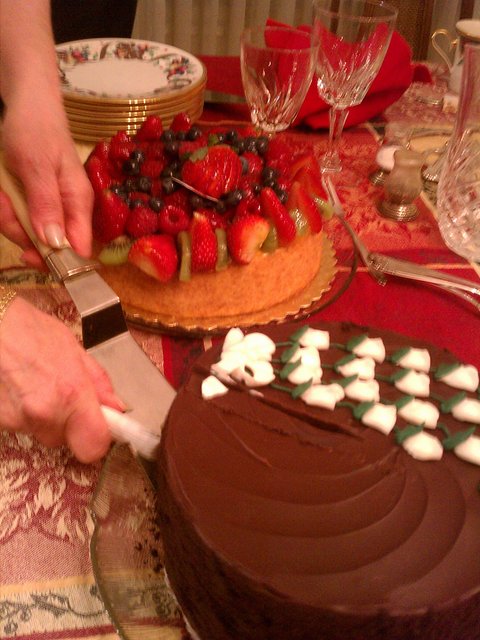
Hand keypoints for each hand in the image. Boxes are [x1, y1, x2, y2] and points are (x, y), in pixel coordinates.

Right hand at [0, 297, 121, 462]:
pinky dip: (21, 412)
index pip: (93, 447)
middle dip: (67, 421)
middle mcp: (44, 414)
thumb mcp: (73, 348)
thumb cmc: (28, 330)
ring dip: (43, 415)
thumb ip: (99, 383)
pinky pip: (20, 425)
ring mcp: (16, 421)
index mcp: (71, 395)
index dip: (97, 440)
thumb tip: (116, 407)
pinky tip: (18, 387)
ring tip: (34, 383)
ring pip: (41, 432)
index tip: (99, 428)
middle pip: (65, 440)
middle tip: (60, 392)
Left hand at [1, 92, 93, 259]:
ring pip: (26, 232)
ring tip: (1, 190)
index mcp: (78, 204)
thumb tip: (56, 244)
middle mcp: (65, 210)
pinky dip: (3, 207)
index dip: (57, 262)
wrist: (23, 100)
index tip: (28, 255)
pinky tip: (1, 189)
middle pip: (45, 245)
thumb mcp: (37, 165)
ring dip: (6, 215)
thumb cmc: (36, 127)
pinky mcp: (31, 200)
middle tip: (3, 202)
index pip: (78, 250)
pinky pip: (16, 217)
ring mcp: (47, 206)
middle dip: (18, 230)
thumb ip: (46, 204)